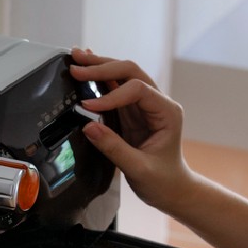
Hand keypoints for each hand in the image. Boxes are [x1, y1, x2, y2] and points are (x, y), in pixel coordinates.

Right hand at [68, 48, 193, 211]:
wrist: (171, 189)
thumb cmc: (162, 181)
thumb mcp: (139, 169)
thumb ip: (114, 148)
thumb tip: (88, 126)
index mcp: (167, 112)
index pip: (138, 89)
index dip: (111, 95)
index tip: (88, 107)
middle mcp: (158, 102)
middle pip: (131, 72)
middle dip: (103, 67)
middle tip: (76, 67)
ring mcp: (145, 104)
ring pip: (123, 75)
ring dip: (99, 66)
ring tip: (76, 57)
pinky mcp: (132, 111)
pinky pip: (116, 87)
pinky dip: (100, 77)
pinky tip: (87, 66)